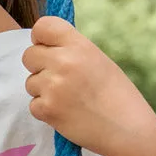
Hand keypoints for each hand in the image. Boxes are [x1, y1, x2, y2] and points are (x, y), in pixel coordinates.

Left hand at [22, 17, 155, 155]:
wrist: (127, 129)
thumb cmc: (117, 95)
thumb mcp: (98, 60)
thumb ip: (71, 51)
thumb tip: (45, 47)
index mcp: (79, 45)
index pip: (42, 26)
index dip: (40, 38)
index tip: (47, 48)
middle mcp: (64, 62)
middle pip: (28, 55)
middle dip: (39, 67)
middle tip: (60, 79)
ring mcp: (53, 86)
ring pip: (30, 82)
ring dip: (43, 91)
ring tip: (69, 99)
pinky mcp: (47, 109)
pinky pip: (33, 104)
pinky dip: (45, 110)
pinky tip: (67, 112)